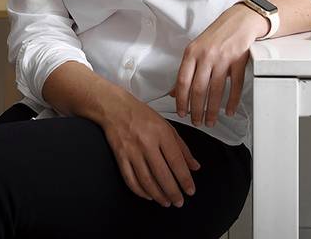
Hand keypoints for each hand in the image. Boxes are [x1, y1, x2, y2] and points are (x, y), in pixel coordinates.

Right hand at [101, 88, 200, 207]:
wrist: (116, 108)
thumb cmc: (143, 116)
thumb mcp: (167, 126)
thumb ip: (182, 148)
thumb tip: (195, 166)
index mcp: (162, 133)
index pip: (176, 161)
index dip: (184, 179)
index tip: (190, 190)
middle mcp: (147, 143)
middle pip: (162, 173)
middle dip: (172, 191)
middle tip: (179, 202)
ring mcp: (132, 151)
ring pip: (146, 179)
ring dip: (158, 194)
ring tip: (166, 202)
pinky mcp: (120, 156)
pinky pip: (130, 178)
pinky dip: (140, 190)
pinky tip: (148, 195)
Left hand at [169, 3, 267, 126]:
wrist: (240, 20)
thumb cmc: (217, 35)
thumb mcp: (196, 49)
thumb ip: (186, 70)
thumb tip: (174, 91)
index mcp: (192, 52)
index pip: (183, 81)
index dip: (181, 100)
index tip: (182, 112)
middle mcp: (206, 55)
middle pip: (198, 89)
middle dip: (197, 110)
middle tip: (196, 121)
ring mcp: (223, 58)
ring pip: (216, 90)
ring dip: (212, 109)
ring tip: (210, 120)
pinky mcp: (239, 60)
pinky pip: (235, 85)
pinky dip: (232, 101)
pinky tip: (229, 110)